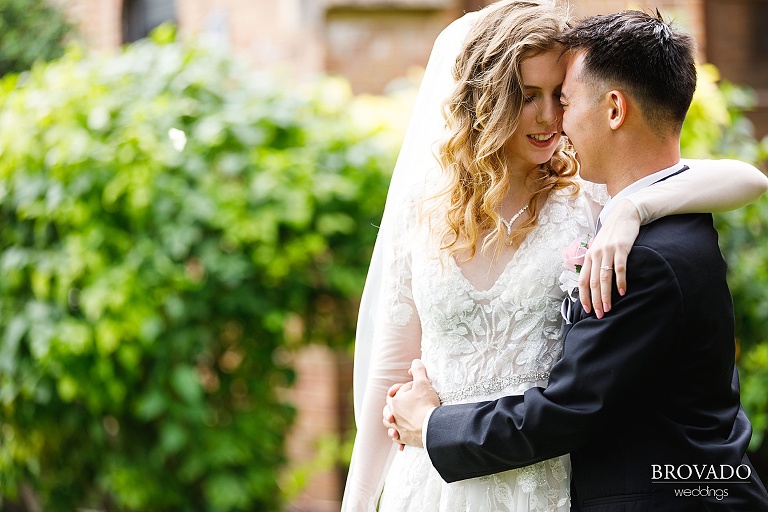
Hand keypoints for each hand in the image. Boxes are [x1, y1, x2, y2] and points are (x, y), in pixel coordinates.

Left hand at [382, 359, 439, 448]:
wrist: (432, 427)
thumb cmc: (426, 404)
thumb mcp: (423, 383)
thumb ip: (418, 370)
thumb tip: (415, 361)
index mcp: (395, 402)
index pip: (393, 393)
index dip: (402, 389)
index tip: (412, 388)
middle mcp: (393, 415)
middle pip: (387, 408)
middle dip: (394, 405)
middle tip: (405, 403)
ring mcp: (398, 428)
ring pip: (389, 423)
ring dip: (392, 421)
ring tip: (398, 419)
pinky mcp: (404, 439)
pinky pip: (397, 438)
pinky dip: (398, 436)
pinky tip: (401, 436)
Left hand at [579, 198, 638, 317]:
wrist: (623, 214)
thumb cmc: (611, 234)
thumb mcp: (599, 247)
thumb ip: (595, 261)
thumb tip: (592, 280)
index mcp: (589, 256)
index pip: (582, 281)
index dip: (584, 296)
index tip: (586, 309)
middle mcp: (595, 254)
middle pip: (593, 282)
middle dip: (595, 300)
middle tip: (599, 314)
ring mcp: (608, 251)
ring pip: (604, 278)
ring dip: (606, 295)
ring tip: (608, 308)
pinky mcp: (621, 248)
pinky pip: (620, 268)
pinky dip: (620, 281)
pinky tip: (622, 292)